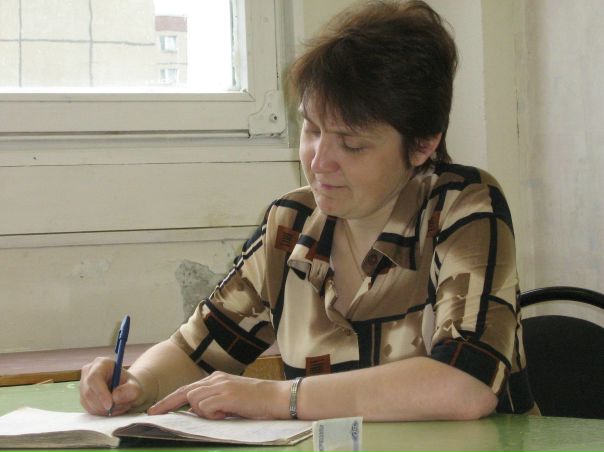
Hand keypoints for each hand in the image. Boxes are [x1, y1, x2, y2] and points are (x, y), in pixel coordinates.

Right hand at [79, 357, 144, 415]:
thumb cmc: (129, 385)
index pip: (94, 378)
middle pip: (89, 392)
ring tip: (119, 406)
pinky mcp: (83, 397)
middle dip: (103, 404)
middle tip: (119, 407)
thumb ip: (130, 390)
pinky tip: (111, 408)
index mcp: (101, 363)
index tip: (110, 405)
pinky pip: (88, 408)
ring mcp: (83, 384)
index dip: (100, 392)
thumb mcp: (135, 386)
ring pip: (88, 402)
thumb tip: (115, 397)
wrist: (125, 390)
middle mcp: (89, 372)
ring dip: (103, 410)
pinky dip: (100, 412)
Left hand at [147, 371, 290, 419]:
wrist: (277, 397)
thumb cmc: (258, 401)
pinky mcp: (226, 395)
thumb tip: (198, 410)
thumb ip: (215, 400)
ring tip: (223, 413)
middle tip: (153, 415)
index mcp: (217, 378)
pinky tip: (228, 413)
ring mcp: (221, 386)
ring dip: (203, 412)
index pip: (188, 388)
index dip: (170, 399)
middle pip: (185, 391)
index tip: (156, 410)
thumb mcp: (232, 397)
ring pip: (194, 399)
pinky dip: (212, 414)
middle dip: (167, 404)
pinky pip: (206, 407)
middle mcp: (216, 379)